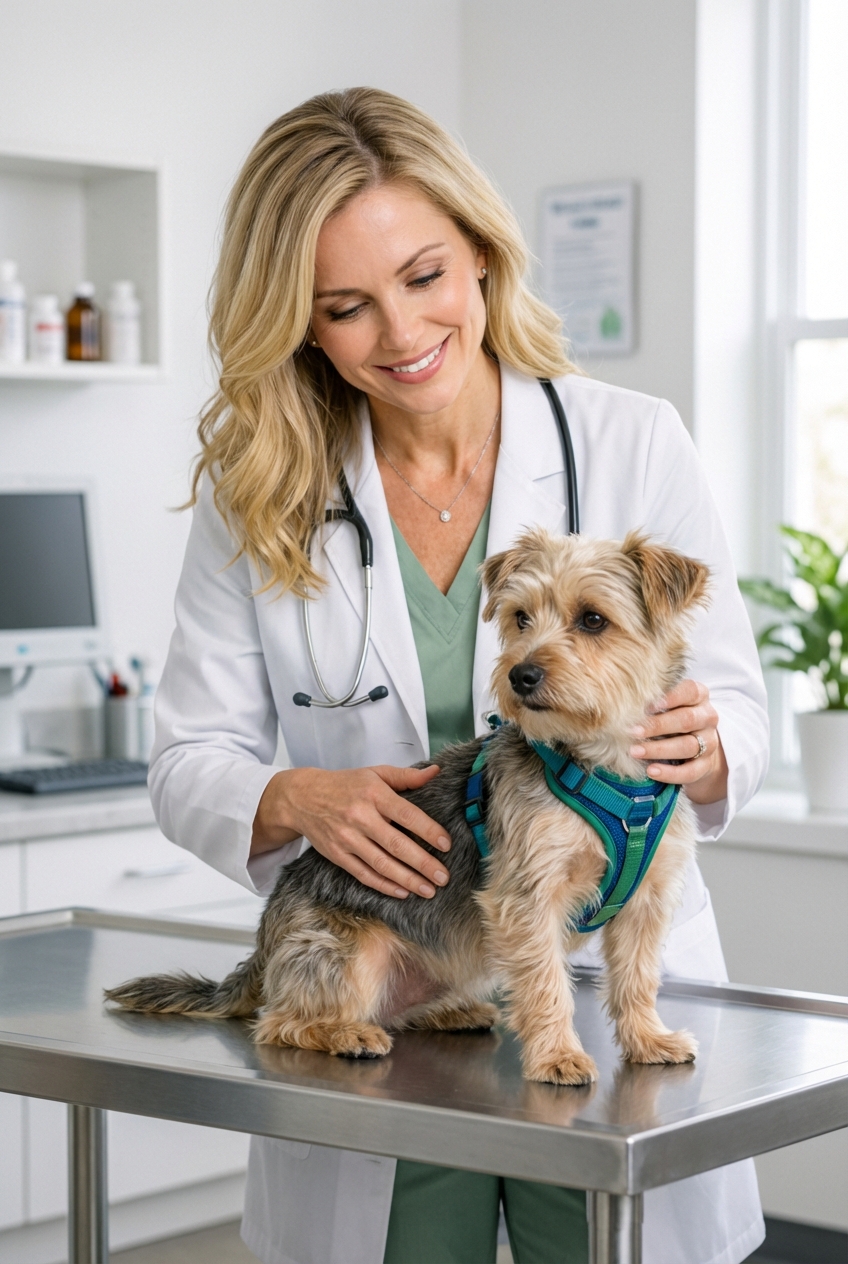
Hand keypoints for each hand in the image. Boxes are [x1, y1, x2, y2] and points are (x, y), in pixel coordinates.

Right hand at [251, 763, 451, 897]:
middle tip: (443, 877)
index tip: (446, 844)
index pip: (407, 814)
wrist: (302, 798)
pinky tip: (402, 892)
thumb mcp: (374, 773)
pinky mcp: (338, 855)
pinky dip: (384, 885)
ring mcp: (347, 838)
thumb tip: (436, 772)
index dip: (428, 830)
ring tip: (429, 890)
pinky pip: (364, 874)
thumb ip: (406, 776)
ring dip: (408, 880)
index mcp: (374, 794)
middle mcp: (361, 817)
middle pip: (396, 844)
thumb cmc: (344, 785)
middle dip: (423, 863)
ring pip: (382, 864)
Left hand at [629, 679, 727, 804]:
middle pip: (687, 720)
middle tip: (633, 731)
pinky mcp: (706, 766)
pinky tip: (651, 770)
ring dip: (659, 749)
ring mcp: (709, 742)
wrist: (692, 749)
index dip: (671, 697)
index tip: (649, 705)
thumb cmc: (670, 718)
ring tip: (635, 752)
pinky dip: (670, 773)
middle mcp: (707, 717)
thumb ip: (651, 701)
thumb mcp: (664, 705)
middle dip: (658, 726)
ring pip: (688, 746)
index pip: (691, 691)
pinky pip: (691, 771)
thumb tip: (622, 701)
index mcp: (699, 696)